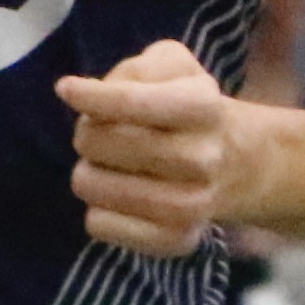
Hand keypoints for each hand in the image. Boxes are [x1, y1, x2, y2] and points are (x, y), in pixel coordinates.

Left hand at [57, 40, 257, 259]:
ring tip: (112, 164)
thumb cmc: (187, 104)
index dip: (91, 97)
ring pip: (91, 185)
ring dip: (89, 169)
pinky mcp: (176, 240)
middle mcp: (202, 158)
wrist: (238, 161)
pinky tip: (121, 196)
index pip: (132, 102)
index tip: (66, 89)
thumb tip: (88, 93)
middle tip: (103, 132)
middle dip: (87, 132)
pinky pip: (99, 224)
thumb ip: (136, 68)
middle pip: (98, 142)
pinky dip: (98, 208)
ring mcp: (192, 205)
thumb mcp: (174, 64)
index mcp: (202, 106)